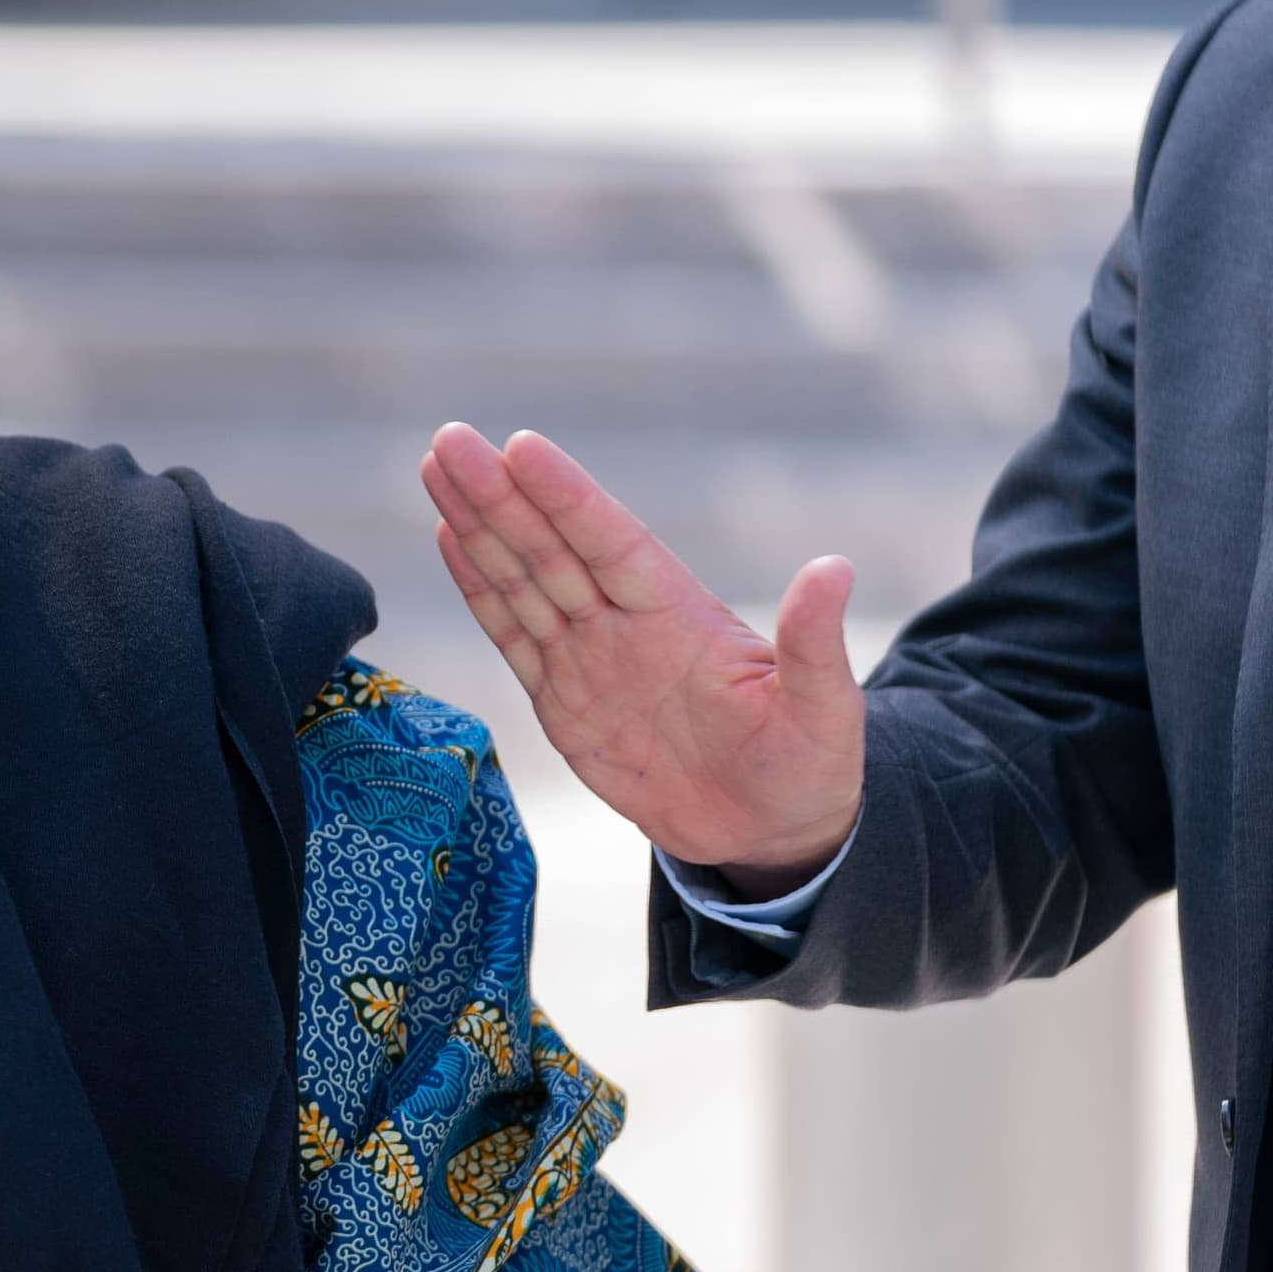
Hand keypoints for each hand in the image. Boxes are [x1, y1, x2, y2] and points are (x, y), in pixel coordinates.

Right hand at [421, 423, 862, 893]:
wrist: (769, 832)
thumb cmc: (807, 767)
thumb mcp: (823, 710)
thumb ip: (812, 643)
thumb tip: (835, 568)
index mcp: (680, 616)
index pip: (611, 542)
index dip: (566, 498)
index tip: (520, 447)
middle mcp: (626, 624)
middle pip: (550, 548)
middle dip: (498, 495)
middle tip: (450, 439)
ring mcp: (589, 659)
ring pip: (521, 580)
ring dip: (477, 525)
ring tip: (437, 468)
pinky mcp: (561, 702)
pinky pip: (512, 635)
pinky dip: (478, 588)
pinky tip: (451, 538)